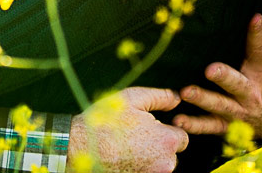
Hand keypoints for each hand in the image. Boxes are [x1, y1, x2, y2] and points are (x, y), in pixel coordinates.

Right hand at [69, 88, 187, 172]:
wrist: (78, 146)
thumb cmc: (104, 121)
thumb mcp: (132, 99)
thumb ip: (160, 97)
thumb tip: (176, 98)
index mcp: (166, 141)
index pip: (182, 137)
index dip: (167, 130)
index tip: (149, 127)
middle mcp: (165, 164)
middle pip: (171, 154)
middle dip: (158, 145)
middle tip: (135, 136)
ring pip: (159, 164)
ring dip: (149, 156)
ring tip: (126, 146)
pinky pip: (146, 171)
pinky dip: (138, 165)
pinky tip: (123, 156)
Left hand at [172, 0, 261, 137]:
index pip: (261, 49)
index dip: (258, 33)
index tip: (254, 17)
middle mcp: (251, 91)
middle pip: (238, 83)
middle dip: (225, 77)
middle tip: (209, 69)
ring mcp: (238, 110)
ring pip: (220, 105)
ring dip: (203, 99)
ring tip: (185, 92)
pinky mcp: (225, 125)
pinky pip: (208, 126)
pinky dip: (193, 124)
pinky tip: (177, 120)